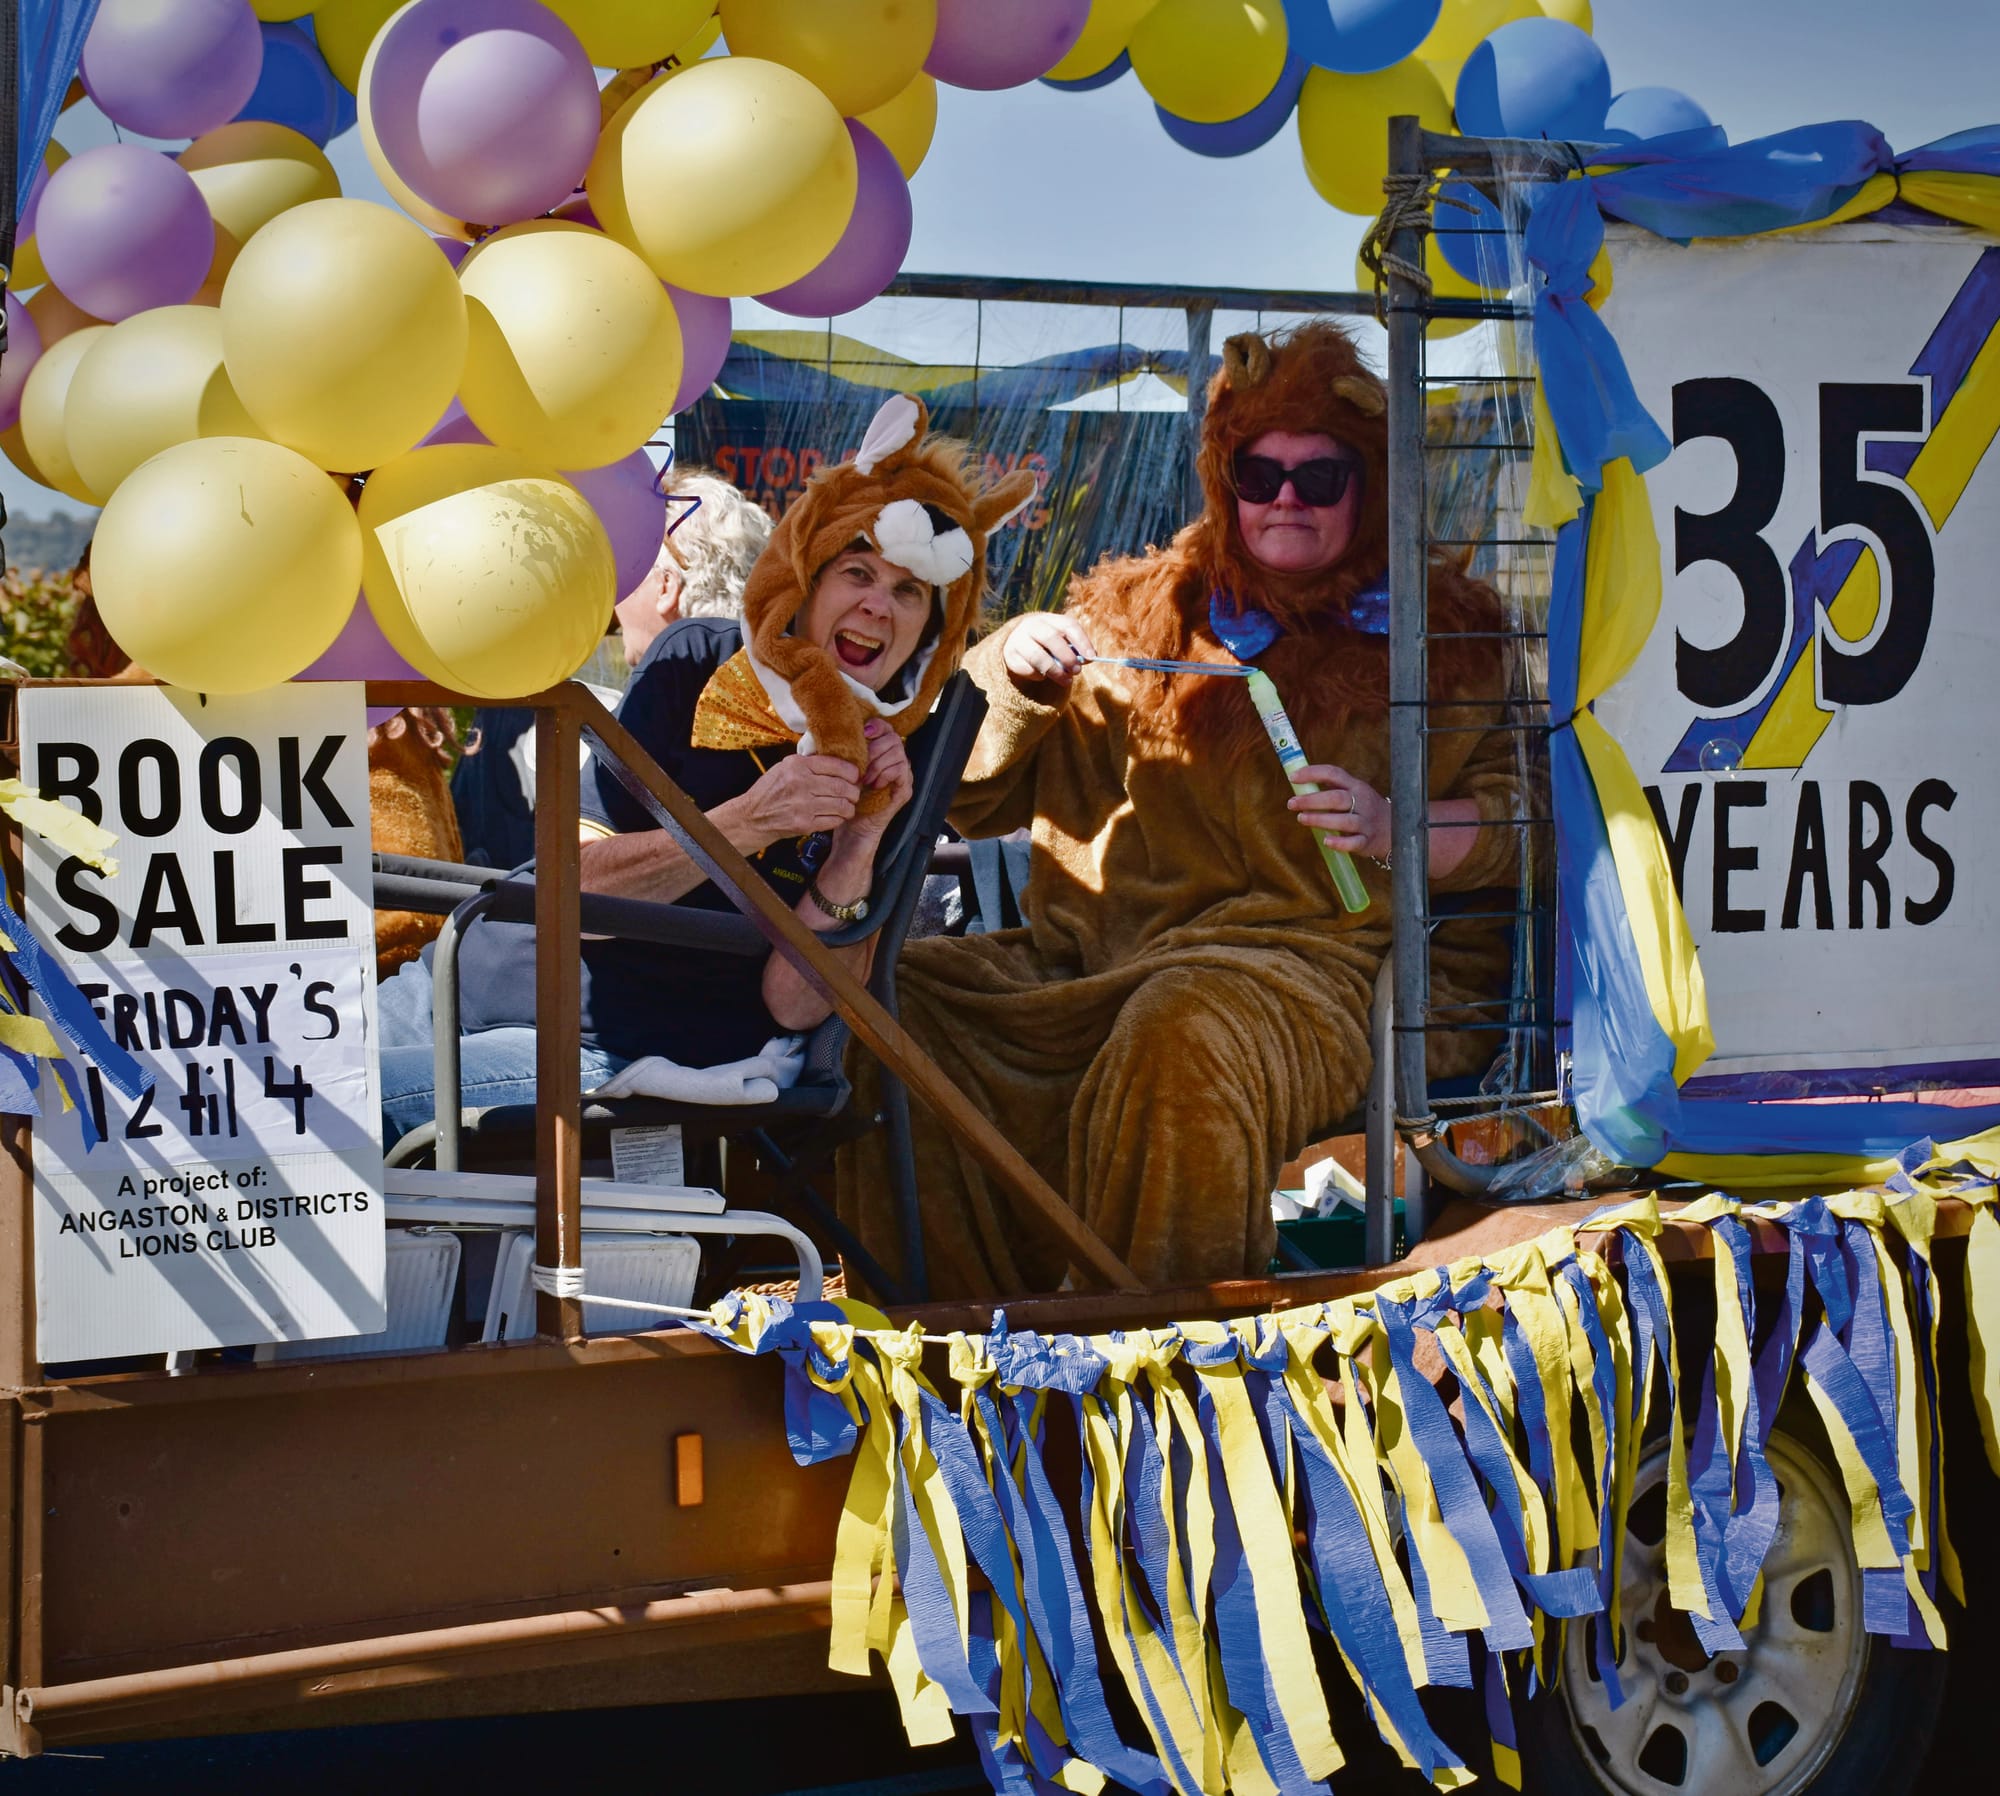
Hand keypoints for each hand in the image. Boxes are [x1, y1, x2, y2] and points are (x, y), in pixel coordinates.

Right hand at [727, 752, 860, 848]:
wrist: (753, 816)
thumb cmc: (771, 790)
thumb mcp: (785, 767)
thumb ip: (809, 763)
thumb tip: (840, 759)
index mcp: (797, 765)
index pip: (836, 765)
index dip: (852, 772)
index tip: (855, 776)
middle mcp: (801, 783)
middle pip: (842, 786)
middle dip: (853, 791)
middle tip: (854, 793)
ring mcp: (803, 805)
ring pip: (842, 805)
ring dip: (849, 806)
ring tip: (848, 805)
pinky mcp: (805, 823)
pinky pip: (833, 820)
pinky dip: (839, 818)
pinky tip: (836, 815)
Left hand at [836, 719, 914, 847]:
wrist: (852, 827)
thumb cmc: (845, 797)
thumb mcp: (843, 769)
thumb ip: (846, 750)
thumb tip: (837, 730)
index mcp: (882, 752)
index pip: (887, 728)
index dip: (876, 726)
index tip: (863, 734)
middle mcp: (896, 761)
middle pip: (894, 738)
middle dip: (874, 749)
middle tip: (861, 766)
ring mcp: (903, 775)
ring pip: (898, 753)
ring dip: (878, 764)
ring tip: (865, 778)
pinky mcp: (905, 789)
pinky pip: (901, 770)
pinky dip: (885, 775)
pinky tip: (874, 785)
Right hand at [1001, 611, 1094, 693]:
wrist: (1017, 644)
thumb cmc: (1047, 644)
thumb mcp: (1062, 641)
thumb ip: (1075, 648)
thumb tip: (1089, 658)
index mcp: (1050, 619)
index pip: (1068, 625)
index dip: (1082, 641)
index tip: (1091, 658)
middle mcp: (1032, 626)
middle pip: (1051, 638)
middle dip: (1067, 657)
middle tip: (1077, 671)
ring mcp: (1019, 640)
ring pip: (1038, 656)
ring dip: (1055, 671)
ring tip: (1066, 680)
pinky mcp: (1011, 656)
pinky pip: (1027, 669)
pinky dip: (1039, 676)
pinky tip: (1043, 676)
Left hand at [1288, 764, 1390, 858]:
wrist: (1396, 828)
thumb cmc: (1364, 809)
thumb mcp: (1354, 793)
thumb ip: (1331, 788)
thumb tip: (1299, 783)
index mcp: (1355, 786)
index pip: (1333, 773)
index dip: (1312, 773)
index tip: (1293, 777)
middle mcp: (1362, 802)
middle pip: (1336, 798)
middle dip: (1312, 800)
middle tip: (1292, 803)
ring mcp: (1366, 822)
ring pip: (1344, 820)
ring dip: (1320, 819)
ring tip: (1301, 818)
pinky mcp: (1367, 841)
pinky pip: (1354, 842)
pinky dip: (1340, 842)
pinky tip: (1326, 841)